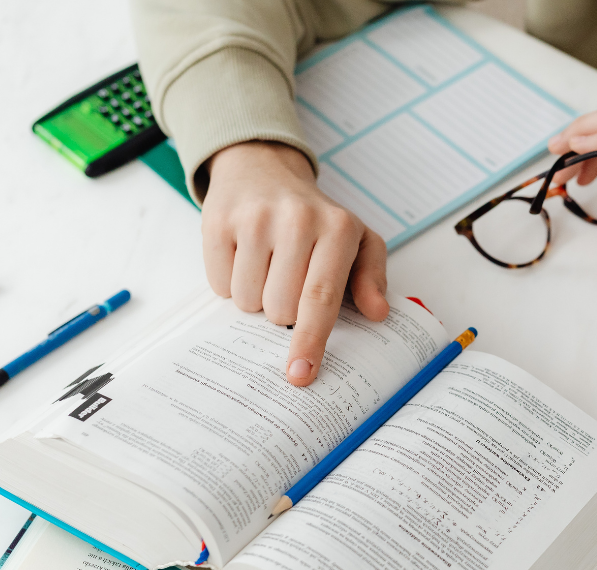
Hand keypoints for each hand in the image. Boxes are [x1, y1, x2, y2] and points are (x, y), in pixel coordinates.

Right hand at [202, 141, 388, 385]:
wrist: (263, 169)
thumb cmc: (315, 217)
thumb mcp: (357, 239)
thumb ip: (372, 278)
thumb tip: (377, 313)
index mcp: (337, 228)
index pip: (321, 298)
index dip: (310, 340)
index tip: (301, 373)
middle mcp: (297, 220)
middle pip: (280, 309)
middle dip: (283, 311)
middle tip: (289, 281)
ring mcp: (254, 219)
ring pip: (247, 301)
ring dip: (256, 297)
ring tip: (267, 265)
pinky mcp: (218, 221)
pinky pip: (219, 285)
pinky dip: (230, 281)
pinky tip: (244, 256)